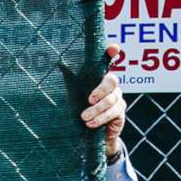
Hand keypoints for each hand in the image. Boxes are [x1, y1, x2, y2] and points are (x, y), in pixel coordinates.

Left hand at [83, 41, 126, 160]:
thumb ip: (71, 79)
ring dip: (96, 110)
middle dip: (100, 90)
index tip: (113, 47)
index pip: (108, 61)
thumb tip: (60, 63)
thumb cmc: (81, 109)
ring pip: (111, 100)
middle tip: (89, 100)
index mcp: (100, 77)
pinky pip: (113, 113)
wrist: (89, 132)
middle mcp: (112, 86)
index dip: (111, 54)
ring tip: (84, 118)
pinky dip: (100, 118)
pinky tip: (91, 123)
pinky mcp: (120, 112)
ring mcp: (118, 98)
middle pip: (112, 81)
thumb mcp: (75, 94)